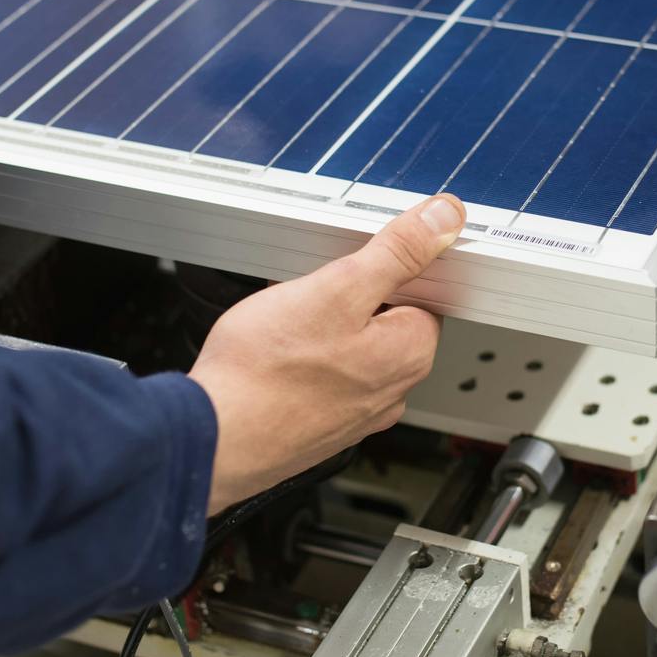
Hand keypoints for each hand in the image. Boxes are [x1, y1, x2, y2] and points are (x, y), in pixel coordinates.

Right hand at [189, 194, 465, 512]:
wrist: (212, 436)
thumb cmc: (266, 371)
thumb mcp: (338, 287)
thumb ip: (397, 252)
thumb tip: (445, 220)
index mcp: (410, 352)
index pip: (421, 291)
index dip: (382, 267)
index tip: (351, 261)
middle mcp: (391, 390)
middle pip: (384, 318)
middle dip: (347, 296)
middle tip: (307, 289)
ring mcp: (355, 413)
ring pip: (349, 346)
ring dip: (321, 325)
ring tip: (283, 321)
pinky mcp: (320, 425)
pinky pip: (323, 375)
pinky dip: (302, 357)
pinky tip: (273, 352)